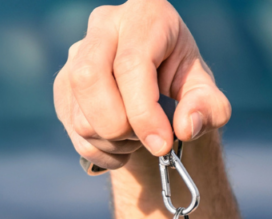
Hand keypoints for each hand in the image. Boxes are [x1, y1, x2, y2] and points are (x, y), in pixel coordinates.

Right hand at [54, 0, 230, 170]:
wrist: (153, 84)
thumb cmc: (180, 81)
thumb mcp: (204, 91)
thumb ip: (209, 108)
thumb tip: (185, 127)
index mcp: (145, 15)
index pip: (130, 64)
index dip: (143, 112)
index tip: (161, 144)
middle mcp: (103, 26)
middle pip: (89, 78)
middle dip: (117, 126)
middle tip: (145, 140)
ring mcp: (76, 55)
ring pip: (79, 114)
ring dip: (112, 142)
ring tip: (137, 138)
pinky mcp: (62, 84)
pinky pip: (73, 131)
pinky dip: (100, 150)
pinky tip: (121, 144)